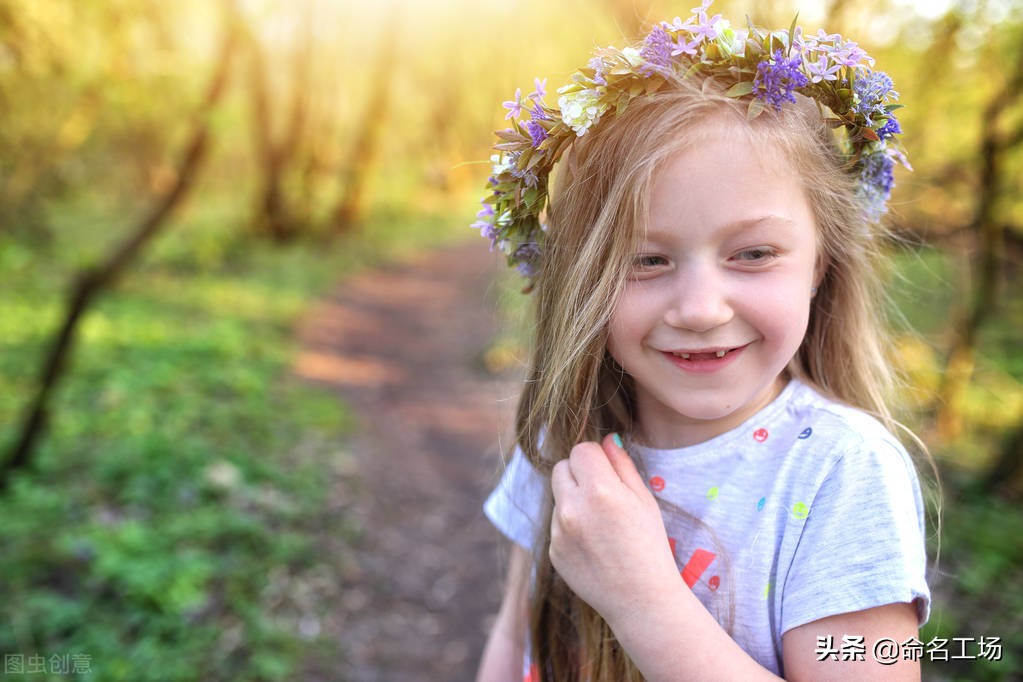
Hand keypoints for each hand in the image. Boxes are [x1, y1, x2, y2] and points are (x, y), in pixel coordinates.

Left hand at [549, 434, 680, 624]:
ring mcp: (559, 532)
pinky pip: (557, 524)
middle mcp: (573, 508)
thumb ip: (622, 465)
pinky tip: (594, 545)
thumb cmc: (650, 547)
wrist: (641, 601)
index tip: (607, 470)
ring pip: (558, 496)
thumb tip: (606, 439)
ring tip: (602, 525)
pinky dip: (571, 527)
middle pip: (562, 467)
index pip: (581, 449)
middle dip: (579, 472)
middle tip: (602, 492)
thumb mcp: (644, 500)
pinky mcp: (553, 551)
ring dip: (574, 500)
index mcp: (600, 491)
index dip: (596, 457)